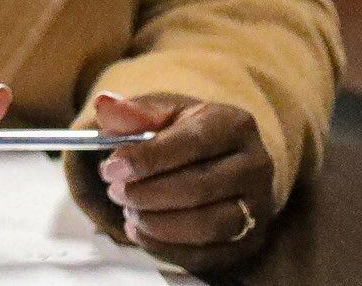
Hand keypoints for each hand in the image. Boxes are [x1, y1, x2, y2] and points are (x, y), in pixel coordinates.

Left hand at [78, 91, 273, 273]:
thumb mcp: (162, 113)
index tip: (112, 167)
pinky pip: (207, 255)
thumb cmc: (185, 134)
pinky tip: (139, 231)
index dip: (149, 158)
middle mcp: (256, 166)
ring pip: (209, 225)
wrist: (218, 160)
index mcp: (235, 125)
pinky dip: (166, 248)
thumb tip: (104, 105)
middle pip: (200, 186)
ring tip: (128, 210)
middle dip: (148, 193)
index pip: (193, 142)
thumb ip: (132, 111)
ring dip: (158, 222)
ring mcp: (258, 208)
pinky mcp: (248, 242)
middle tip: (115, 190)